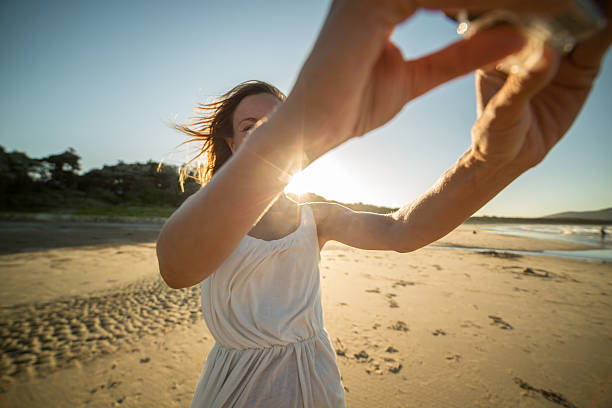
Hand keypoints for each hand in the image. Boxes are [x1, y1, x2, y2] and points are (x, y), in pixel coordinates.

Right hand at [285, 0, 571, 160]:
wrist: (308, 130)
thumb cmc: (350, 106)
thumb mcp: (414, 80)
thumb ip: (456, 57)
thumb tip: (506, 40)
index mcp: (383, 4)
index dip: (485, 1)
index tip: (527, 8)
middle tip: (548, 3)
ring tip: (539, 5)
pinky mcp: (368, 6)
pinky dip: (468, 6)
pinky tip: (503, 12)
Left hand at [471, 1, 611, 168]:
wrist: (512, 157)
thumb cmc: (494, 132)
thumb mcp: (503, 110)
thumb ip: (524, 83)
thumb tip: (546, 54)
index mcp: (497, 46)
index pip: (519, 19)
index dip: (537, 8)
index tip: (555, 2)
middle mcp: (527, 44)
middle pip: (552, 16)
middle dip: (570, 6)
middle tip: (590, 1)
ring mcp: (554, 54)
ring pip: (579, 25)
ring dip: (594, 12)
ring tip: (606, 5)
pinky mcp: (578, 67)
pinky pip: (595, 44)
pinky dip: (606, 30)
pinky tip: (611, 18)